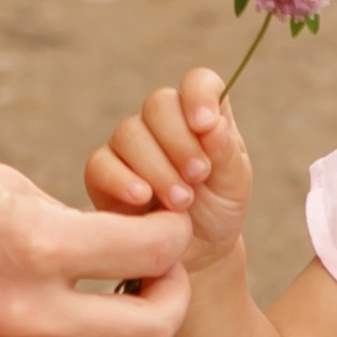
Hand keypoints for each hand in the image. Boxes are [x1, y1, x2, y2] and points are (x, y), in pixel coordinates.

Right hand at [0, 142, 191, 336]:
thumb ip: (67, 225)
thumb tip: (124, 253)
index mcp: (28, 244)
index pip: (151, 250)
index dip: (170, 234)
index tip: (159, 227)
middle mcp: (17, 316)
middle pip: (147, 332)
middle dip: (168, 299)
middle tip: (155, 278)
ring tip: (118, 318)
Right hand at [85, 66, 251, 270]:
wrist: (196, 253)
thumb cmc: (218, 209)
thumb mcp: (234, 182)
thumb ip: (226, 151)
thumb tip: (212, 125)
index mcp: (199, 115)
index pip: (197, 83)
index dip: (199, 96)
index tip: (205, 126)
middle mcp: (162, 123)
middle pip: (158, 104)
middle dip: (180, 142)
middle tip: (198, 177)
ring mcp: (129, 145)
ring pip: (130, 133)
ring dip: (158, 169)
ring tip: (181, 203)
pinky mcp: (103, 173)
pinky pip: (102, 164)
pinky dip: (122, 180)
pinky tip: (142, 198)